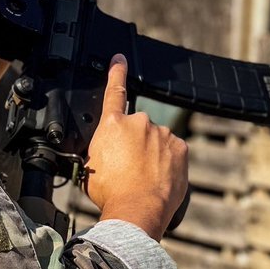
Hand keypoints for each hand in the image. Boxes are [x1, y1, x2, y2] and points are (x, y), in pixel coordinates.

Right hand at [84, 55, 188, 240]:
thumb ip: (99, 151)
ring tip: (142, 179)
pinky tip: (158, 179)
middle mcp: (139, 123)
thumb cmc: (110, 192)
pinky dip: (167, 163)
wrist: (136, 210)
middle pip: (136, 128)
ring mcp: (162, 135)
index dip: (116, 72)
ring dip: (151, 155)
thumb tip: (103, 154)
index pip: (114, 90)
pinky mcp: (180, 149)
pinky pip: (172, 153)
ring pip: (156, 141)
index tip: (120, 59)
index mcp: (112, 124)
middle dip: (133, 143)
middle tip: (127, 168)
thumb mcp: (89, 168)